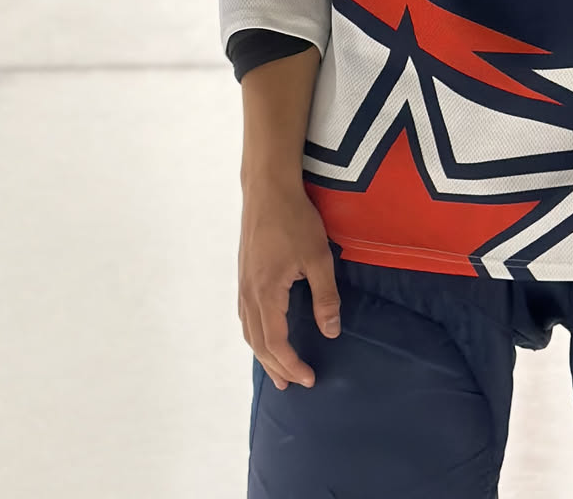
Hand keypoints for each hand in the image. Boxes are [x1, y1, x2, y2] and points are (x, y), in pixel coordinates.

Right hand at [238, 180, 341, 391]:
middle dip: (276, 368)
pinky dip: (255, 334)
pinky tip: (265, 332)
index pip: (276, 344)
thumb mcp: (318, 257)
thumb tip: (330, 332)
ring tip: (277, 369)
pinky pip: (245, 315)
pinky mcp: (244, 273)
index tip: (310, 378)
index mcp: (266, 294)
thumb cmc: (294, 219)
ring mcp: (242, 283)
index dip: (292, 366)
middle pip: (258, 344)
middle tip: (295, 385)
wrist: (267, 188)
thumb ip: (325, 297)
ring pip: (248, 330)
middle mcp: (248, 294)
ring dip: (263, 354)